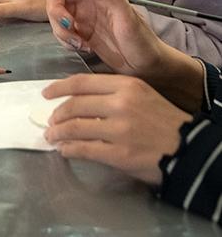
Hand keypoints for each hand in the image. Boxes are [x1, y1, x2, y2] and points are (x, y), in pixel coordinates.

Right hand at [35, 0, 203, 108]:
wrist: (146, 68)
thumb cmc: (143, 42)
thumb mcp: (129, 18)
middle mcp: (88, 0)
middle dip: (55, 11)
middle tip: (68, 27)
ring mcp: (82, 16)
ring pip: (55, 14)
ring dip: (61, 30)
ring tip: (80, 44)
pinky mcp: (79, 32)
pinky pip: (60, 31)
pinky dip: (65, 40)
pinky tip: (83, 48)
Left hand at [43, 73, 190, 185]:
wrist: (190, 149)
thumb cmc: (164, 120)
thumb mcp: (141, 95)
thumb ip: (111, 93)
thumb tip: (75, 98)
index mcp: (126, 85)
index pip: (81, 82)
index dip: (58, 88)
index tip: (46, 94)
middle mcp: (120, 104)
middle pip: (74, 106)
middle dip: (56, 115)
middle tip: (50, 122)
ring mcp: (119, 130)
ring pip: (74, 128)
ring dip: (58, 133)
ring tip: (52, 137)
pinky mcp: (119, 154)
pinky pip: (84, 149)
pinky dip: (69, 150)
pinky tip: (65, 150)